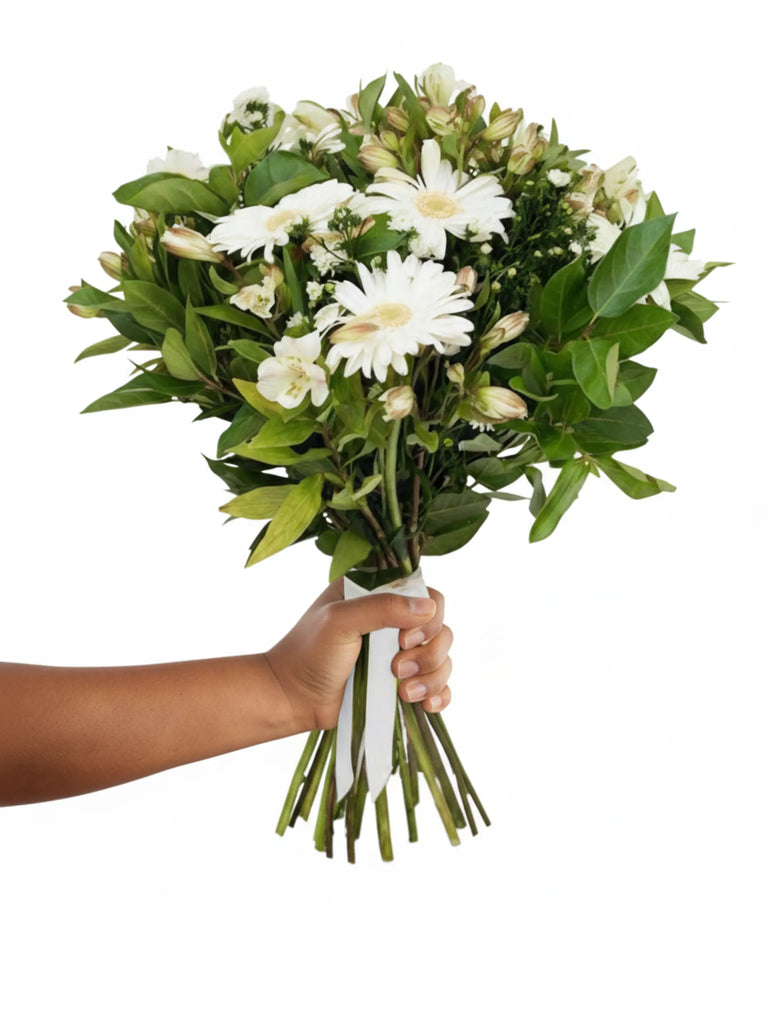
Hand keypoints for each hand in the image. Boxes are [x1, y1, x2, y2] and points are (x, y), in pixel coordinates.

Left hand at [264, 579, 452, 731]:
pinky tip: (426, 705)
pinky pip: (439, 686)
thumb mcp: (340, 620)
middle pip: (441, 629)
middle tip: (397, 668)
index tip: (402, 639)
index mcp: (379, 595)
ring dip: (432, 678)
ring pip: (443, 659)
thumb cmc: (308, 652)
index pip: (427, 595)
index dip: (427, 618)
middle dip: (428, 653)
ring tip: (403, 693)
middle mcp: (394, 621)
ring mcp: (400, 654)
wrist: (293, 698)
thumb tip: (428, 608)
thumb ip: (382, 608)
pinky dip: (439, 695)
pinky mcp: (403, 683)